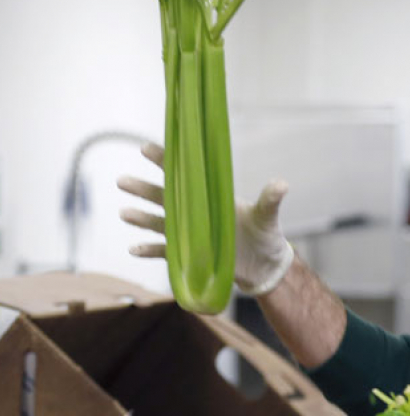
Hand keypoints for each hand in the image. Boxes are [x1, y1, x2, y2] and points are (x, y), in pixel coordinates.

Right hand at [117, 142, 295, 295]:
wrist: (265, 267)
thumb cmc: (267, 237)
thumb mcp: (267, 218)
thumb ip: (270, 201)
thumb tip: (282, 184)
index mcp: (212, 198)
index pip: (186, 176)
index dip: (165, 161)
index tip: (145, 148)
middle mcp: (197, 214)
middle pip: (165, 198)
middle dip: (143, 189)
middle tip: (121, 181)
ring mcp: (191, 235)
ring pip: (160, 223)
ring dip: (141, 219)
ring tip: (124, 213)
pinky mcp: (191, 257)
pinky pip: (166, 253)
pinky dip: (150, 251)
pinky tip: (133, 250)